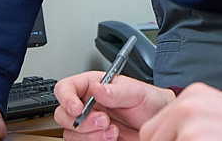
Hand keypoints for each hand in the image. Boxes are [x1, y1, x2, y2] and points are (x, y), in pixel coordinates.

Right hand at [56, 71, 175, 140]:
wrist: (158, 122)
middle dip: (82, 121)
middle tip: (104, 121)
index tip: (78, 108)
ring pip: (71, 132)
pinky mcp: (94, 138)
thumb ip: (116, 91)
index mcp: (93, 85)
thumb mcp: (136, 92)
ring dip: (90, 135)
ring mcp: (90, 123)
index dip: (66, 98)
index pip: (66, 87)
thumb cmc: (149, 101)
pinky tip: (112, 137)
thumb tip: (96, 88)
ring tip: (112, 130)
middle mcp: (88, 104)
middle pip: (63, 114)